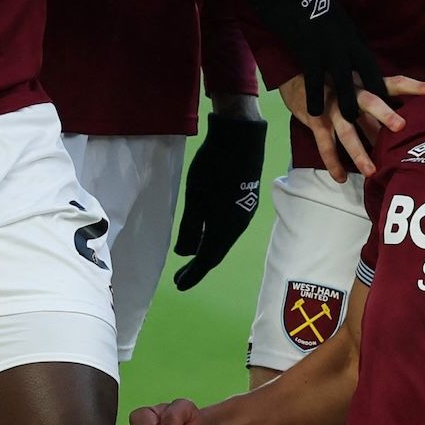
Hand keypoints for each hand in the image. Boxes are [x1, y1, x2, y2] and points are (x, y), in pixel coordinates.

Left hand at [172, 112, 268, 290]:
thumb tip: (184, 254)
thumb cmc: (212, 169)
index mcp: (225, 229)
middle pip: (217, 251)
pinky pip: (229, 227)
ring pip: (223, 239)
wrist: (240, 138)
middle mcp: (238, 226)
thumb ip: (190, 228)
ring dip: (207, 249)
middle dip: (198, 265)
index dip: (193, 274)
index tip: (179, 285)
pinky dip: (215, 235)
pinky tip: (206, 232)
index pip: (207, 259)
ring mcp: (245, 212)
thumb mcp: (194, 200)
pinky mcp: (246, 199)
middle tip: (181, 277)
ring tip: (191, 256)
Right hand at [233, 0, 386, 131]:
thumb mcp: (327, 13)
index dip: (378, 79)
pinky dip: (315, 97)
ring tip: (351, 121)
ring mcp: (327, 45)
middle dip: (378, 94)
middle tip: (387, 116)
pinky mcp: (307, 48)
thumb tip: (341, 38)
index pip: (368, 60)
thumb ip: (336, 29)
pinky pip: (313, 78)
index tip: (389, 96)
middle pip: (366, 71)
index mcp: (348, 31)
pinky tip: (314, 113)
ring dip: (348, 103)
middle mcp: (344, 39)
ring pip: (343, 79)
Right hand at [276, 72, 424, 181]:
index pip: (392, 83)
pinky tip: (341, 178)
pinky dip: (332, 162)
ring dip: (358, 152)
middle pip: (369, 101)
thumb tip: (402, 122)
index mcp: (363, 82)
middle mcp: (349, 92)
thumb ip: (376, 100)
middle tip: (400, 127)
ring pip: (346, 130)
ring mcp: (331, 106)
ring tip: (371, 172)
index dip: (413, 86)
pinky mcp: (315, 119)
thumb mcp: (356, 83)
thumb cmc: (333, 80)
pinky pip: (324, 144)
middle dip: (384, 114)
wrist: (296, 73)